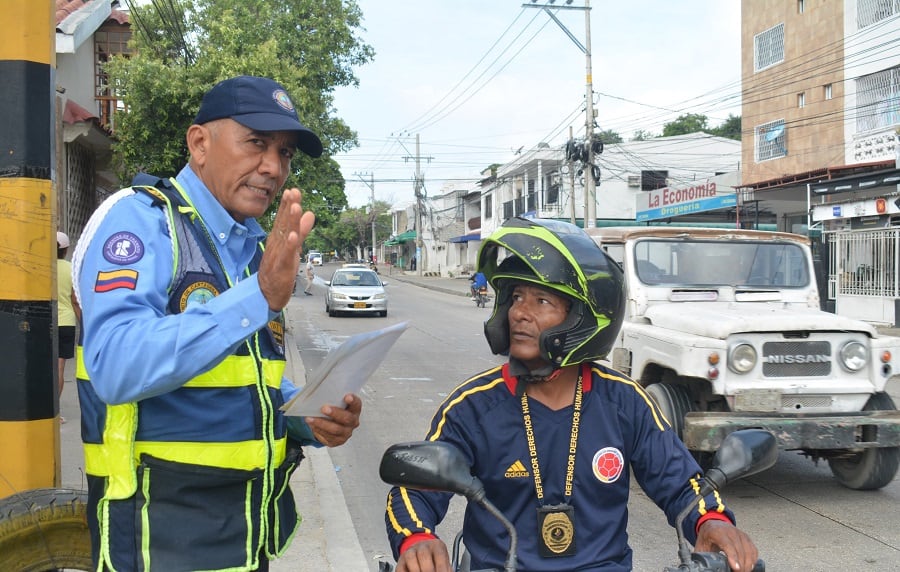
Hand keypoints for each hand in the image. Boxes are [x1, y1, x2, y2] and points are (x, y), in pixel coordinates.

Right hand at [259, 188, 314, 310]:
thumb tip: (310, 213)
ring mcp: (278, 256)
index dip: (288, 205)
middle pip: (283, 224)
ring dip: (290, 222)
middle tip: (294, 191)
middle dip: (289, 207)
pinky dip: (289, 246)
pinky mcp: (281, 268)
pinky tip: (293, 236)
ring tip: (295, 207)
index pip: (283, 219)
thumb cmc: (279, 269)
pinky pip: (285, 255)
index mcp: (279, 239)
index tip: (292, 190)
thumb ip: (301, 231)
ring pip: (285, 236)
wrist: (266, 293)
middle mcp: (277, 245)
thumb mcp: (293, 248)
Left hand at [305, 393, 361, 446]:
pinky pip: (328, 437)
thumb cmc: (335, 410)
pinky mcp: (338, 441)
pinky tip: (312, 425)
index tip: (347, 396)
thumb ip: (333, 399)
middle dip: (335, 413)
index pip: (356, 404)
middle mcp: (353, 422)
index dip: (353, 400)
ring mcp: (346, 432)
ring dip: (321, 423)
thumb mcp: (337, 403)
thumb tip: (319, 394)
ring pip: (335, 429)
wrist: (333, 426)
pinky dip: (318, 430)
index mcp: (355, 410)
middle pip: (347, 418)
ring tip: (310, 419)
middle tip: (324, 408)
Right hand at [396, 539, 451, 571]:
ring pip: (411, 558)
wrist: (419, 550)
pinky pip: (401, 568)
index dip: (441, 568)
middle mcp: (422, 546)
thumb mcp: (443, 560)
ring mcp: (410, 552)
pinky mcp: (400, 561)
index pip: (439, 555)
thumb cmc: (434, 558)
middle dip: (428, 570)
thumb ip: (446, 568)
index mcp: (436, 545)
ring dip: (416, 570)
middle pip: (424, 555)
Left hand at [695, 519, 757, 571]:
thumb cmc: (707, 536)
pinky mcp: (746, 537)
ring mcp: (740, 533)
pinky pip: (753, 549)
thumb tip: (701, 566)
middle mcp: (730, 531)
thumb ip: (702, 556)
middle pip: (740, 550)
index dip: (733, 557)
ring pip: (749, 550)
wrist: (713, 523)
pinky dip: (753, 559)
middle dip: (741, 565)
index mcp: (717, 532)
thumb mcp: (701, 545)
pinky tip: (750, 566)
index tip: (736, 568)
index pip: (728, 545)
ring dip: (748, 564)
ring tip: (744, 571)